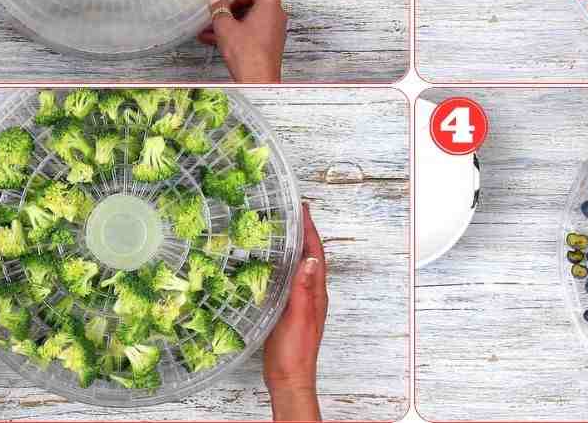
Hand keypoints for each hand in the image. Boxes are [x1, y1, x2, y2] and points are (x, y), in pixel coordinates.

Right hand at [199, 0, 288, 83]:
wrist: (258, 83)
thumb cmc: (248, 56)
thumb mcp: (226, 29)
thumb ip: (219, 11)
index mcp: (269, 5)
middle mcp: (275, 14)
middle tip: (219, 7)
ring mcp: (272, 28)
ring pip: (251, 13)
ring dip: (231, 16)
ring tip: (208, 25)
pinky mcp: (267, 40)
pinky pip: (250, 27)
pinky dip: (235, 28)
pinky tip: (211, 37)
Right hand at [263, 203, 326, 421]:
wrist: (289, 378)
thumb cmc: (295, 352)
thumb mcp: (298, 317)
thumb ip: (303, 290)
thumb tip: (309, 260)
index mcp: (316, 293)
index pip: (315, 254)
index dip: (310, 231)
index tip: (303, 210)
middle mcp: (311, 294)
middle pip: (309, 257)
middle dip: (303, 234)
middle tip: (293, 213)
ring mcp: (300, 302)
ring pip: (299, 267)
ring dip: (294, 248)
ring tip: (283, 230)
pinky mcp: (289, 310)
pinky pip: (288, 280)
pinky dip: (283, 266)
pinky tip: (271, 265)